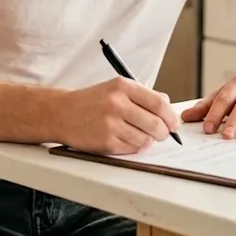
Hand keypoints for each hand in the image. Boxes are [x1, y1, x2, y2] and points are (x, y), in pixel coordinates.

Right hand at [58, 78, 180, 154]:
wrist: (61, 113)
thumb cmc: (91, 101)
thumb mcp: (115, 88)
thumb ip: (142, 95)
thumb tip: (168, 105)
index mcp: (122, 87)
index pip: (159, 103)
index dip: (171, 116)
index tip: (173, 123)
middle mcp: (117, 104)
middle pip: (156, 124)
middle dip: (164, 133)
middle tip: (162, 134)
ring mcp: (110, 124)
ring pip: (145, 140)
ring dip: (148, 141)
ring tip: (139, 136)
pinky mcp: (105, 141)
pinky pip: (131, 149)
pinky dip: (133, 147)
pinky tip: (125, 139)